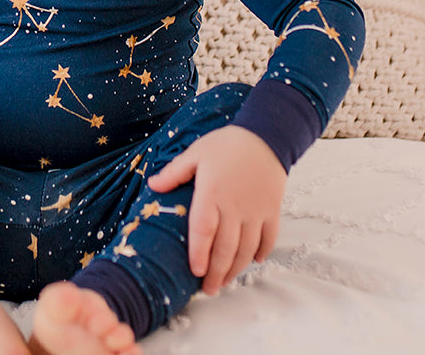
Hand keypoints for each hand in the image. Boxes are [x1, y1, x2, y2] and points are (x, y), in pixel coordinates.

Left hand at [146, 125, 285, 294]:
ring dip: (236, 268)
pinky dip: (261, 253)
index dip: (199, 254)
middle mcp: (235, 206)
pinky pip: (269, 238)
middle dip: (217, 273)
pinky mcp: (272, 210)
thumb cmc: (227, 143)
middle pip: (225, 248)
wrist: (267, 134)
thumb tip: (152, 185)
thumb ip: (174, 172)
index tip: (195, 271)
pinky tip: (252, 261)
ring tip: (226, 281)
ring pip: (247, 248)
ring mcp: (256, 211)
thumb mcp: (196, 152)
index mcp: (212, 193)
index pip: (203, 230)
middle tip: (208, 289)